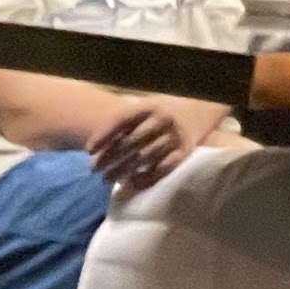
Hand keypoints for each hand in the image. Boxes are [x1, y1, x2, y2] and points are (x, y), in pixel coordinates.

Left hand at [87, 94, 205, 190]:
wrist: (200, 110)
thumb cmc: (163, 111)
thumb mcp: (146, 106)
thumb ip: (126, 122)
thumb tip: (97, 147)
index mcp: (150, 105)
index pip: (122, 119)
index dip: (104, 134)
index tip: (88, 150)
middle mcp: (163, 120)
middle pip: (130, 141)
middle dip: (109, 157)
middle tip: (93, 169)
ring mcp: (175, 137)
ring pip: (144, 157)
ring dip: (123, 170)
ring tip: (106, 179)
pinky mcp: (184, 152)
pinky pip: (163, 168)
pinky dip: (146, 177)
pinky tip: (132, 183)